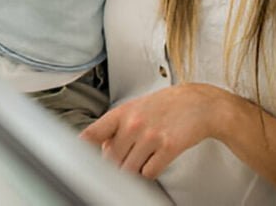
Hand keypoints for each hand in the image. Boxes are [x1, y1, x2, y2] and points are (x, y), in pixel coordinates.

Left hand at [80, 83, 230, 178]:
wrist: (199, 103)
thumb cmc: (166, 105)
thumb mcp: (137, 107)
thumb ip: (117, 126)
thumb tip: (102, 147)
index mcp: (123, 112)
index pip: (94, 133)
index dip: (82, 148)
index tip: (76, 158)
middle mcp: (134, 123)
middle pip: (111, 159)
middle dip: (116, 163)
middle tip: (126, 157)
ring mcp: (151, 136)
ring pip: (129, 169)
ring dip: (133, 169)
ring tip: (142, 157)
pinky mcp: (168, 148)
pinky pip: (149, 172)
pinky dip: (150, 171)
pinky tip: (155, 159)